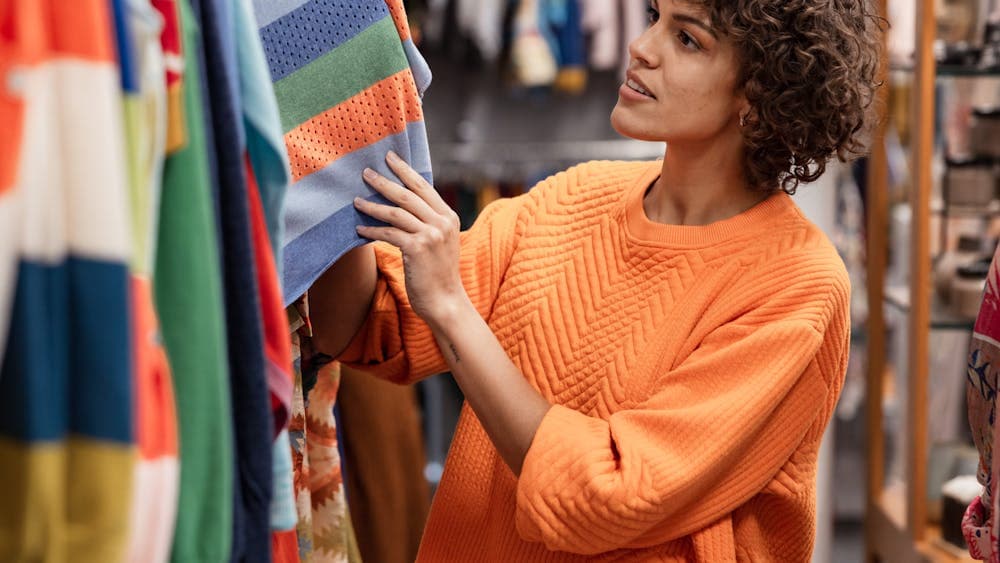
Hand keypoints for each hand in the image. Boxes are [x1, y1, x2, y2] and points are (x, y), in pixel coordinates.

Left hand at [354, 151, 467, 328]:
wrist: (445, 301)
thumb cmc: (438, 273)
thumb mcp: (441, 242)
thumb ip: (429, 221)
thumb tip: (404, 203)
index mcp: (448, 217)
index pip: (424, 187)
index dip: (405, 171)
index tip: (389, 157)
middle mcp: (441, 223)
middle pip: (408, 195)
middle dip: (385, 182)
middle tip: (366, 172)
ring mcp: (431, 235)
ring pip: (396, 212)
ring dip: (373, 205)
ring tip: (356, 200)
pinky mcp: (417, 249)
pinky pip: (389, 233)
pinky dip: (372, 230)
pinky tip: (359, 228)